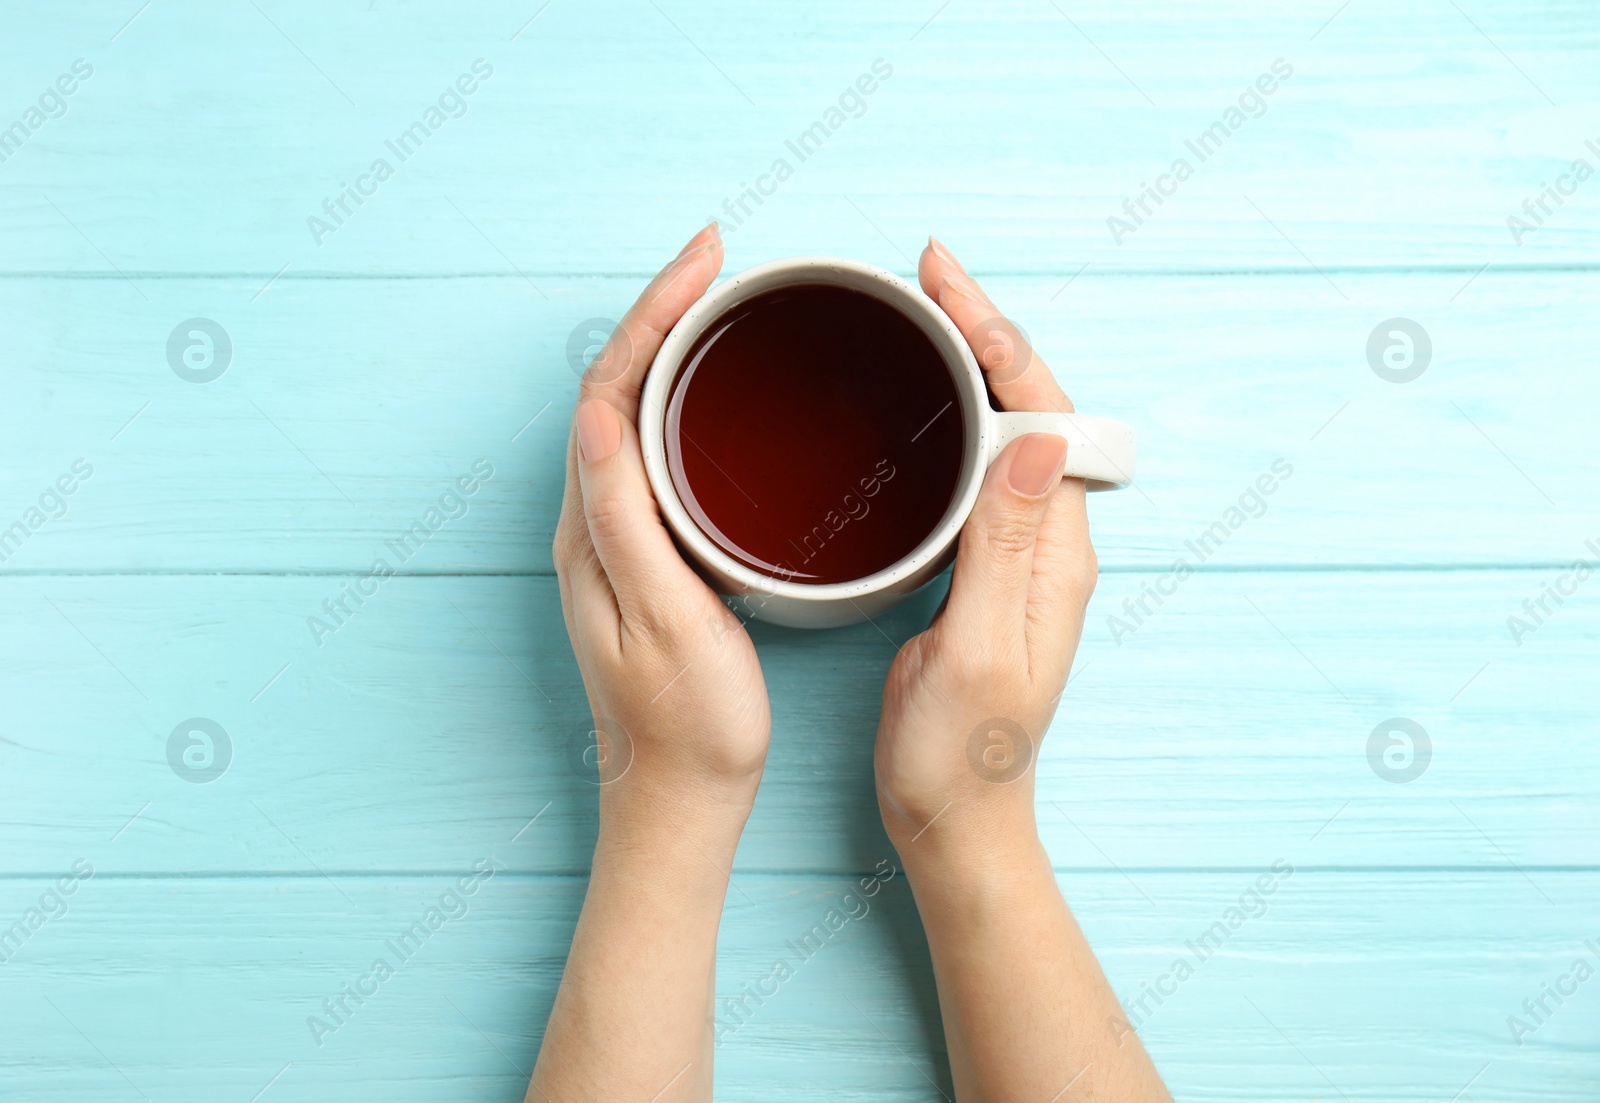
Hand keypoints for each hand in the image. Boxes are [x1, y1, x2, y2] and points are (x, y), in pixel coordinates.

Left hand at [553, 222, 769, 832]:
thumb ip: (630, 526)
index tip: (707, 264)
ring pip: (635, 416)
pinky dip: (688, 405)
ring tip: (726, 307)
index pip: (608, 393)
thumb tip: (597, 420)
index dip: (654, 317)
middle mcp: (592, 526)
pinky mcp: (648, 558)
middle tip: (723, 264)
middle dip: (664, 314)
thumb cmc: (687, 726)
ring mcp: (618, 542)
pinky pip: (658, 455)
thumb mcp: (668, 625)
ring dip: (673, 351)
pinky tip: (726, 400)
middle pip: (616, 389)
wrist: (680, 800)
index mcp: (593, 532)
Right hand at [874, 236, 1096, 857]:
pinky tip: (909, 410)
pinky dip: (943, 422)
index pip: (1044, 415)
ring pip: (999, 433)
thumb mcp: (976, 653)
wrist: (954, 819)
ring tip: (916, 316)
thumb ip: (1002, 550)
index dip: (998, 339)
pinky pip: (970, 474)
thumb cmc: (963, 755)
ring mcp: (1012, 557)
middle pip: (1027, 408)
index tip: (944, 283)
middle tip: (923, 276)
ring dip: (965, 368)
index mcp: (1055, 554)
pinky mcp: (978, 572)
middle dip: (981, 332)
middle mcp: (1045, 544)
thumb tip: (1033, 439)